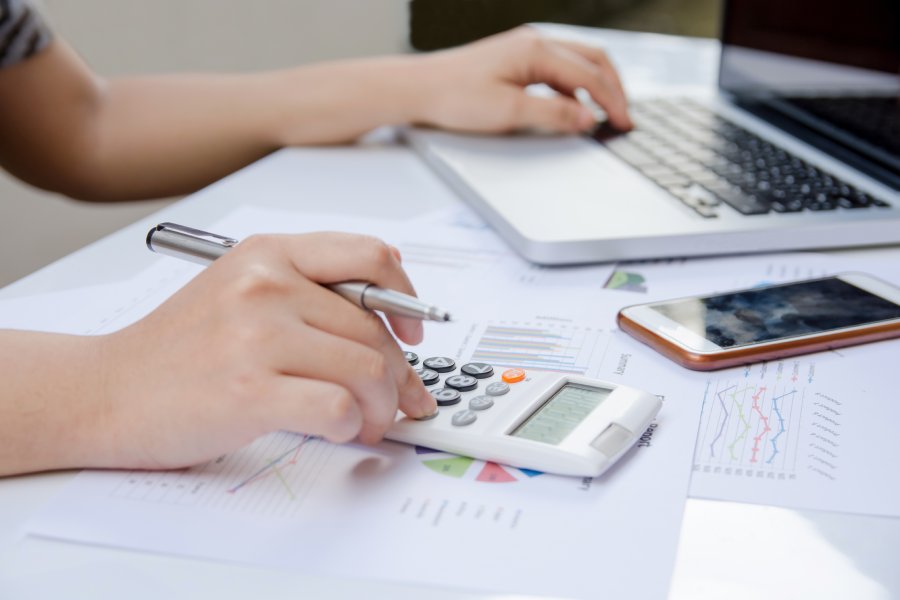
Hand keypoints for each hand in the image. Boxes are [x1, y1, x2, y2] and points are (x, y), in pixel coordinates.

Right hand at [96, 233, 435, 469]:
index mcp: (269, 254)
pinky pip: (338, 408)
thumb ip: (308, 292)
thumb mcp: (239, 291)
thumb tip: (391, 318)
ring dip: (381, 409)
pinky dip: (350, 427)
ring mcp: (257, 337)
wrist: (104, 391)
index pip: (371, 257)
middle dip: (399, 377)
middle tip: (399, 402)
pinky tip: (336, 431)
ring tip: (365, 424)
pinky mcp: (250, 390)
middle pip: (375, 329)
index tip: (413, 334)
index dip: (406, 299)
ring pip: (367, 370)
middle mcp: (266, 286)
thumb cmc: (176, 349)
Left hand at [412, 26, 632, 133]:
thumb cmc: (455, 97)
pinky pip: (557, 68)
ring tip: (606, 113)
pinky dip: (573, 87)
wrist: (418, 89)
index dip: (612, 102)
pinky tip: (572, 108)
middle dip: (613, 88)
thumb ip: (554, 115)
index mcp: (537, 50)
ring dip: (595, 86)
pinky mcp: (515, 59)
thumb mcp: (510, 113)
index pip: (590, 75)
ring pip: (576, 62)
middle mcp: (534, 42)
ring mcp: (524, 48)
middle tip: (624, 117)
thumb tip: (588, 118)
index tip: (625, 124)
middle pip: (591, 60)